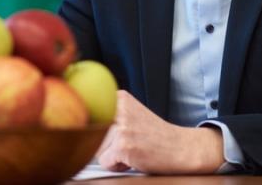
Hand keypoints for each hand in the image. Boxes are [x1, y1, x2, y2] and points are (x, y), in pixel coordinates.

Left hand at [96, 90, 224, 173]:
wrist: (181, 147)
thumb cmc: (156, 135)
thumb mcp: (132, 114)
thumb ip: (110, 115)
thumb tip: (80, 126)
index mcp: (119, 97)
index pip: (91, 118)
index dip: (101, 132)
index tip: (116, 131)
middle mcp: (119, 108)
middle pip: (93, 135)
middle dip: (108, 145)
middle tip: (131, 142)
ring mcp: (121, 126)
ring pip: (98, 150)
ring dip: (113, 155)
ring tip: (134, 149)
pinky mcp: (123, 145)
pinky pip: (106, 162)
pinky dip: (118, 165)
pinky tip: (135, 156)